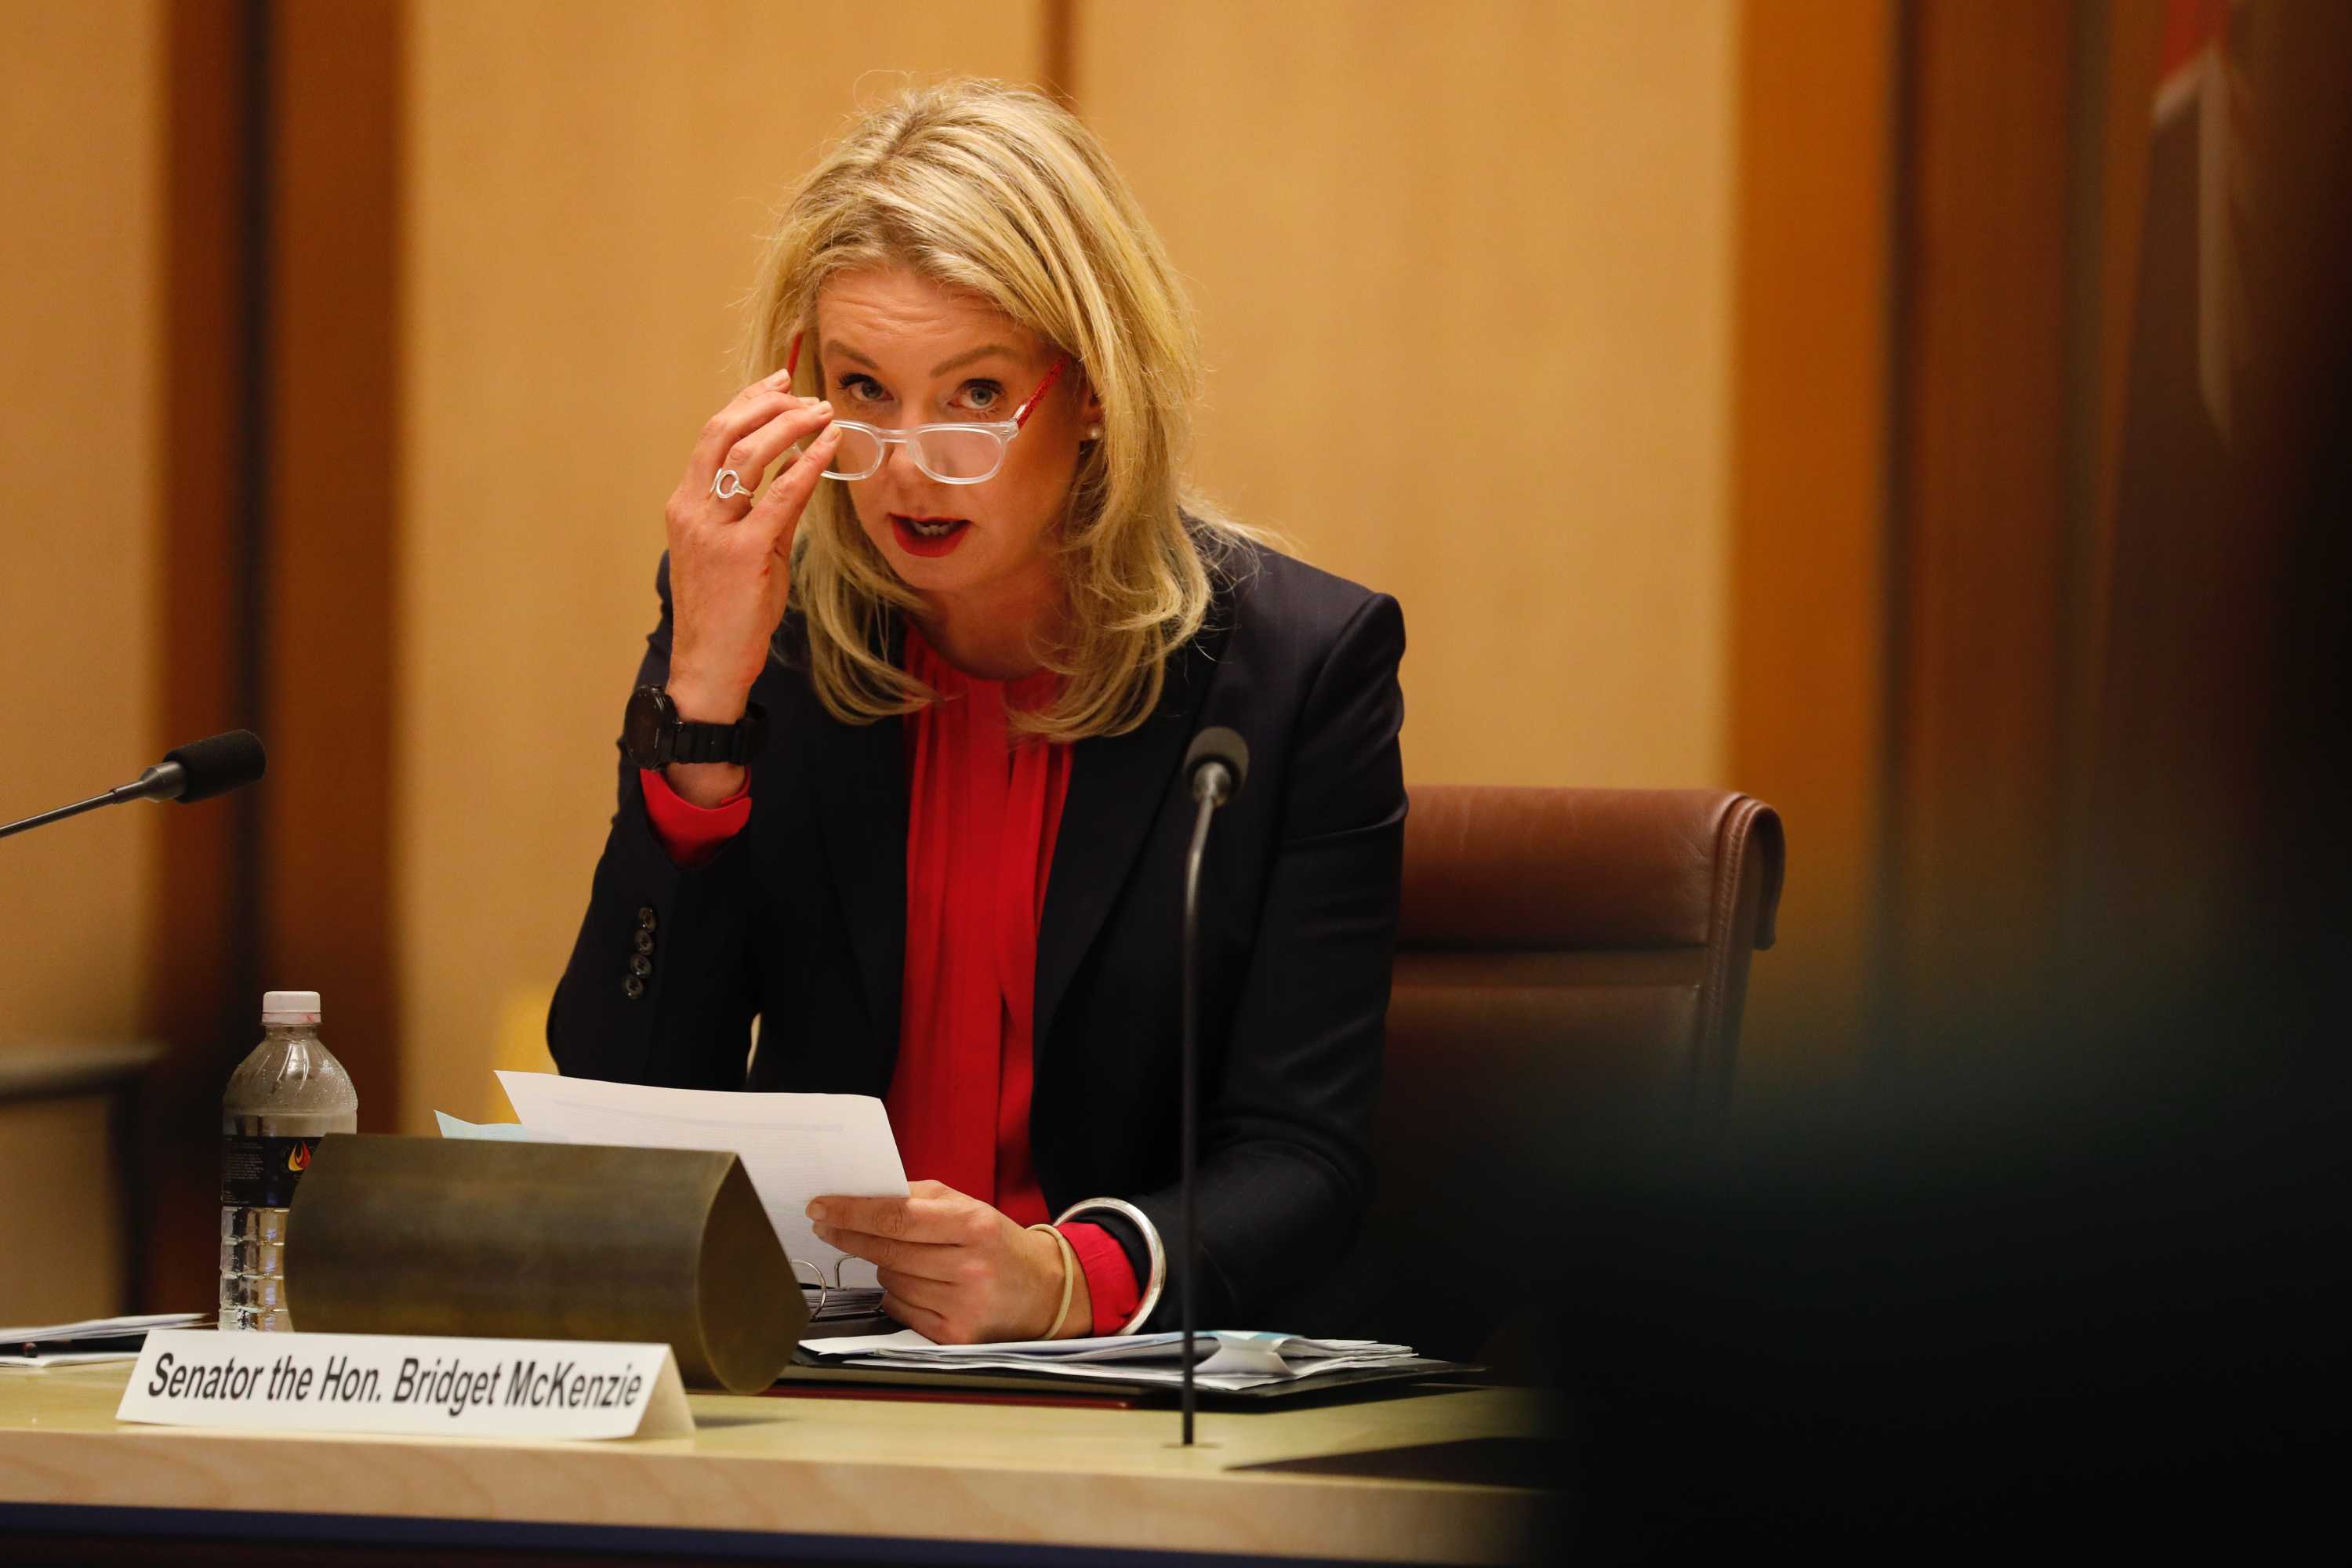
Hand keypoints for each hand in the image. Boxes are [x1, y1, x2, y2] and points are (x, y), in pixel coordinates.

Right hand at [662, 370, 840, 719]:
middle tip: (805, 393)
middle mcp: (691, 509)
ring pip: (746, 456)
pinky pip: (778, 496)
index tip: (777, 383)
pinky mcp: (741, 552)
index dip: (745, 402)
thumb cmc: (726, 609)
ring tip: (821, 413)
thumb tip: (797, 471)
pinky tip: (827, 447)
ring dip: (788, 426)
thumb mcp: (742, 549)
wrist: (709, 662)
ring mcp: (713, 530)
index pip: (712, 437)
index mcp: (685, 504)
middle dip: (766, 404)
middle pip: (724, 434)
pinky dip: (806, 465)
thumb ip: (764, 510)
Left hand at [808, 1180, 1089, 1344]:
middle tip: (827, 1225)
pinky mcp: (953, 1336)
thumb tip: (864, 1195)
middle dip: (850, 1236)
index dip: (852, 1212)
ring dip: (884, 1266)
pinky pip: (899, 1309)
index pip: (897, 1217)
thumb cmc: (997, 1244)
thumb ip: (918, 1197)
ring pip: (889, 1280)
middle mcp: (969, 1268)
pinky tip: (920, 1285)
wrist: (1044, 1291)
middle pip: (886, 1251)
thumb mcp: (970, 1207)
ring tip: (910, 1259)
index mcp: (974, 1226)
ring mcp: (961, 1306)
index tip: (821, 1207)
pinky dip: (898, 1295)